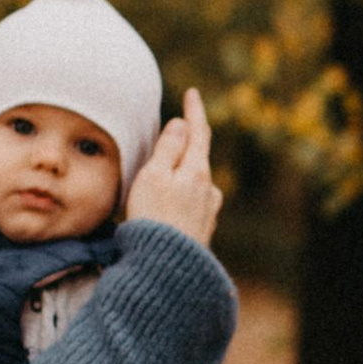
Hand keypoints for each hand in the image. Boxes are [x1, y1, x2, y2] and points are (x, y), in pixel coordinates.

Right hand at [124, 90, 220, 250]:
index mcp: (197, 172)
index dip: (194, 112)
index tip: (193, 93)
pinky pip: (193, 204)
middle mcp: (208, 191)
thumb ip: (168, 149)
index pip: (198, 133)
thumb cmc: (154, 219)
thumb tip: (181, 125)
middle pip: (199, 158)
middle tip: (179, 128)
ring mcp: (207, 213)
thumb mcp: (155, 176)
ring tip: (171, 170)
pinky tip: (173, 206)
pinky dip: (183, 196)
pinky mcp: (200, 233)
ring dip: (186, 172)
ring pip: (197, 183)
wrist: (166, 269)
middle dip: (188, 142)